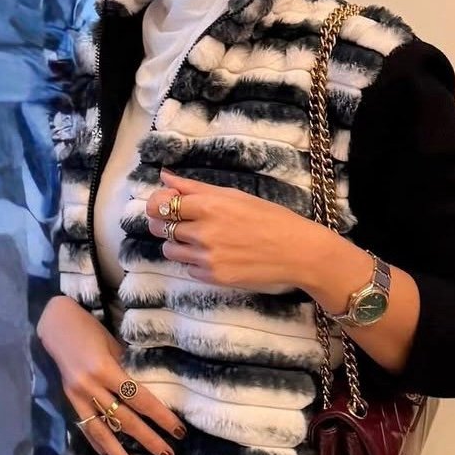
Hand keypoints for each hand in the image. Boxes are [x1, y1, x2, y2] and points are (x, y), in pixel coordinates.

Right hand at [37, 296, 185, 454]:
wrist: (54, 324)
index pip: (139, 398)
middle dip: (147, 439)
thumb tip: (150, 391)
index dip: (159, 416)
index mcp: (105, 369)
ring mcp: (77, 396)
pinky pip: (85, 427)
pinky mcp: (69, 401)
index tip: (178, 431)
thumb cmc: (90, 329)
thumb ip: (127, 369)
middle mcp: (90, 386)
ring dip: (119, 454)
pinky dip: (98, 444)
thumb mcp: (113, 344)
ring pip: (101, 431)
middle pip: (124, 419)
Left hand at [144, 169, 333, 291]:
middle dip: (165, 223)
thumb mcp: (234, 195)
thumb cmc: (269, 218)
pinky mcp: (213, 278)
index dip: (157, 204)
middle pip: (160, 227)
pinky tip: (216, 255)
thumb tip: (165, 176)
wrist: (297, 252)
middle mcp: (203, 232)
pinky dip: (195, 262)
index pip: (160, 205)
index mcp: (209, 206)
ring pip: (169, 250)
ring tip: (200, 239)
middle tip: (181, 222)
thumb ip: (194, 187)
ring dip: (177, 244)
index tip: (164, 205)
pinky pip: (188, 268)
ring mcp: (207, 257)